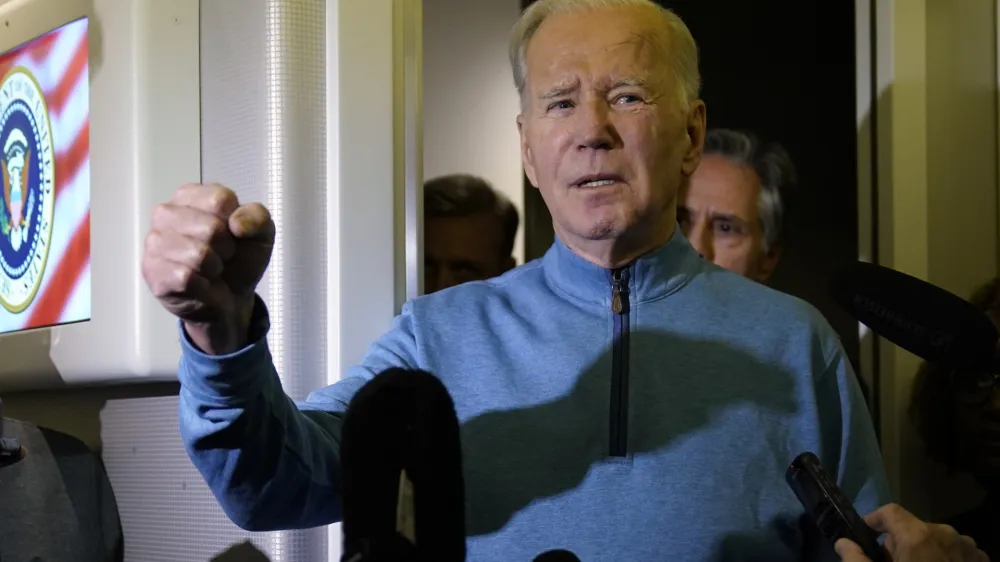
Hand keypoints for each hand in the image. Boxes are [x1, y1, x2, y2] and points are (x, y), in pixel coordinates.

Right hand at [142, 183, 274, 353]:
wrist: (231, 297)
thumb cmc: (238, 258)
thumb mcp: (261, 233)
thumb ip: (258, 218)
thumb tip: (237, 223)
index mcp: (191, 195)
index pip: (220, 200)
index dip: (235, 223)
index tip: (233, 233)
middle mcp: (166, 213)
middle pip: (211, 228)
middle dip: (226, 248)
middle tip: (221, 255)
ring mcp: (155, 242)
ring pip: (199, 254)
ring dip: (214, 267)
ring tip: (209, 268)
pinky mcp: (153, 271)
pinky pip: (187, 277)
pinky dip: (203, 285)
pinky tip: (199, 282)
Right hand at [834, 503, 987, 561]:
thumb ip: (856, 560)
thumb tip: (844, 543)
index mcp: (917, 535)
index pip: (889, 512)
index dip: (874, 521)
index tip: (866, 537)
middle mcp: (945, 534)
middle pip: (912, 528)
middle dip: (901, 545)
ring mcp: (967, 547)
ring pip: (936, 540)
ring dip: (925, 552)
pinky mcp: (980, 560)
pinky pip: (957, 551)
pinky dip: (947, 559)